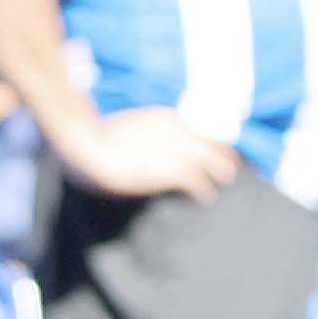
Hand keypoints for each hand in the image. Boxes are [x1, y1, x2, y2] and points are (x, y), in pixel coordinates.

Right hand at [52, 107, 239, 201]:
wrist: (92, 146)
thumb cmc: (101, 137)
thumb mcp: (129, 125)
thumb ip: (146, 130)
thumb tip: (141, 138)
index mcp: (172, 118)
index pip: (210, 127)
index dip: (216, 141)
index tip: (215, 151)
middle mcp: (183, 133)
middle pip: (223, 147)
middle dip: (225, 159)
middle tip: (222, 171)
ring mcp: (182, 152)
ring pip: (221, 167)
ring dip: (219, 178)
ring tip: (214, 186)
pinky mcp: (176, 173)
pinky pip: (202, 186)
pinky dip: (203, 194)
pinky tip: (200, 199)